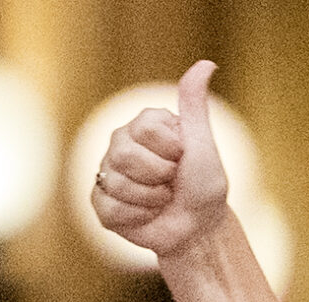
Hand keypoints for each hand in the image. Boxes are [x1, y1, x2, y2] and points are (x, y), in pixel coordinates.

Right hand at [92, 60, 232, 261]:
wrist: (197, 230)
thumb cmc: (204, 186)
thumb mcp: (203, 144)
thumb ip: (194, 106)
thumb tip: (206, 63)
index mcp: (144, 125)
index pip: (144, 128)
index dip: (170, 151)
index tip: (183, 158)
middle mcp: (121, 143)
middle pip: (124, 155)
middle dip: (158, 176)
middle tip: (171, 183)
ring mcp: (108, 173)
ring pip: (116, 183)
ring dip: (150, 200)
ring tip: (161, 201)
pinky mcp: (101, 204)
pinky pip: (109, 208)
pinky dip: (136, 218)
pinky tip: (146, 216)